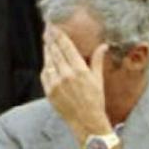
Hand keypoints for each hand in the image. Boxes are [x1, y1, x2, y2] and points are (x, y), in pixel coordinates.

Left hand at [41, 25, 112, 148]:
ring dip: (47, 50)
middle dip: (50, 38)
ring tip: (47, 41)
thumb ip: (97, 60)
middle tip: (47, 29)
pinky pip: (45, 73)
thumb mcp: (98, 80)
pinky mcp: (49, 91)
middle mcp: (66, 75)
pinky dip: (46, 65)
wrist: (87, 122)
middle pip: (54, 50)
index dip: (58, 34)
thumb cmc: (96, 102)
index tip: (53, 25)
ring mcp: (55, 83)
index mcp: (80, 70)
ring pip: (48, 60)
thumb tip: (103, 46)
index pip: (65, 46)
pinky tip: (49, 61)